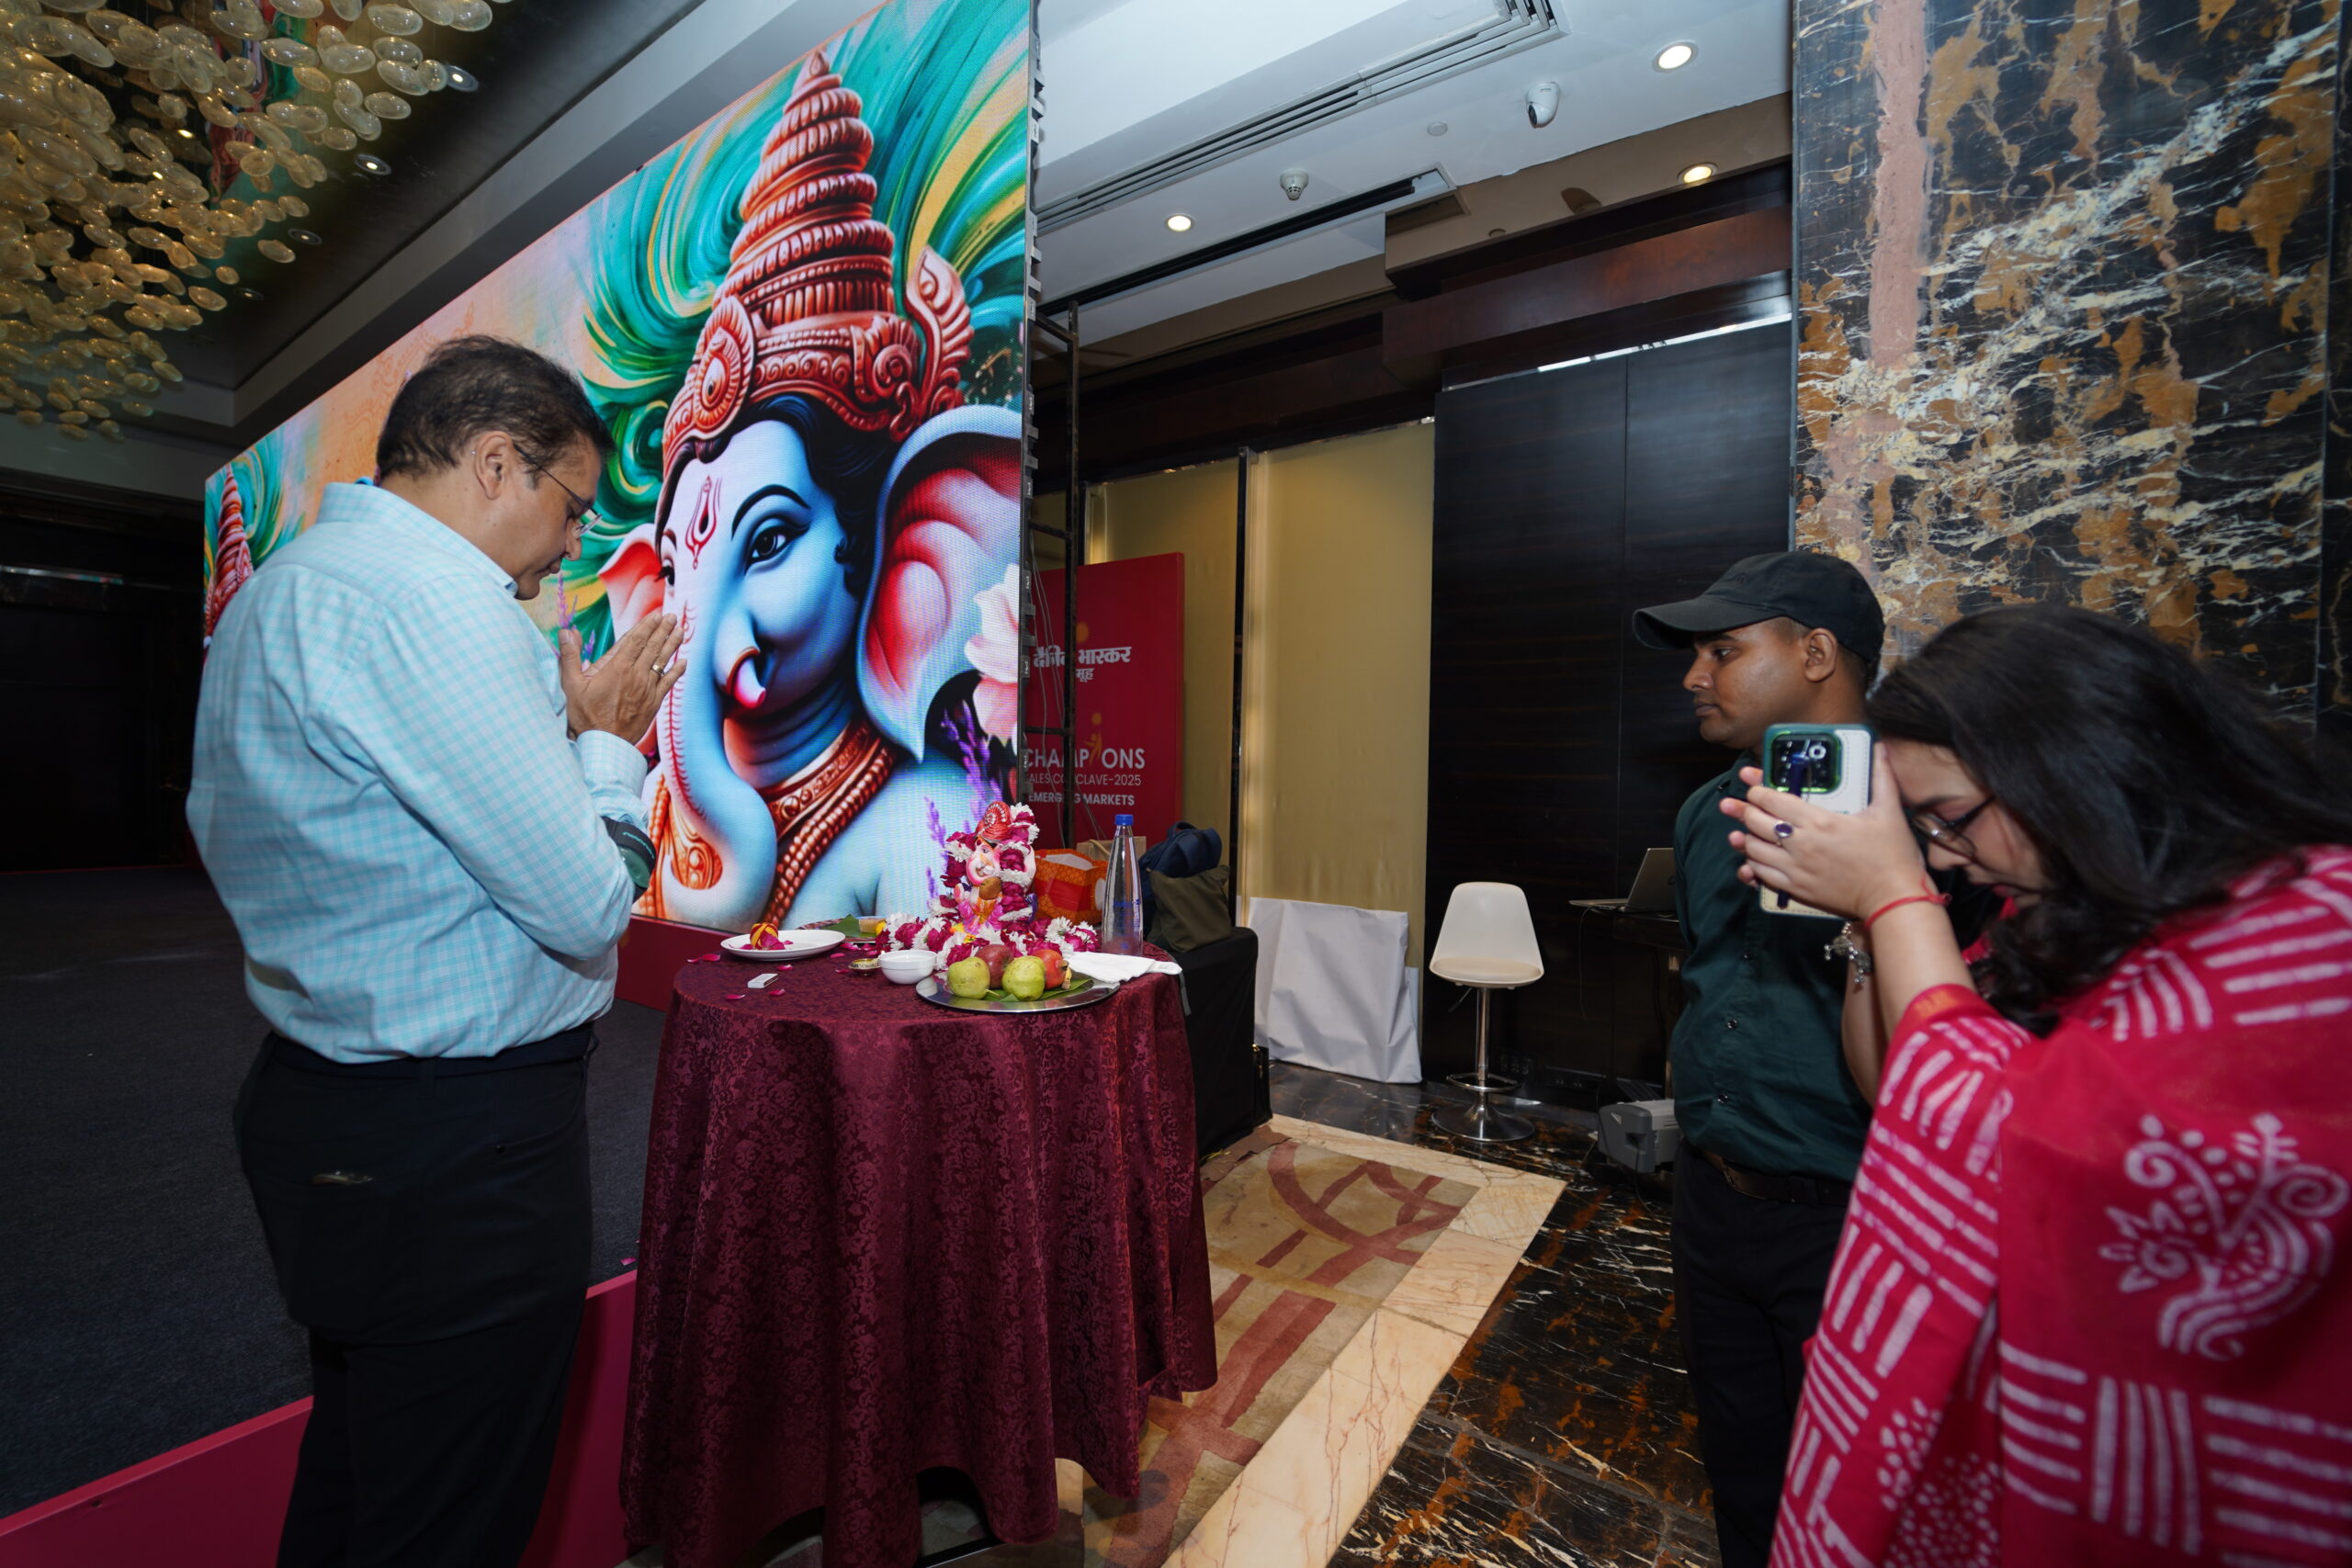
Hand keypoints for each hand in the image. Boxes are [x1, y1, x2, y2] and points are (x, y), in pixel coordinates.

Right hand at [561, 613, 684, 743]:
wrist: (603, 745)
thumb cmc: (584, 716)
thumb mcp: (571, 684)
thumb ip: (570, 656)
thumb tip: (567, 631)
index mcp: (617, 668)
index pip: (635, 640)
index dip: (647, 626)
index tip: (656, 615)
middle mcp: (636, 676)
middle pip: (652, 647)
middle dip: (663, 630)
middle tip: (672, 617)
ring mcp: (647, 690)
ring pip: (662, 662)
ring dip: (672, 645)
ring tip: (681, 631)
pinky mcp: (653, 703)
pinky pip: (668, 683)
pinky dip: (677, 671)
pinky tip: (684, 661)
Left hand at [1720, 746, 1927, 920]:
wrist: (1894, 899)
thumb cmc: (1894, 855)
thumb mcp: (1889, 811)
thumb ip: (1881, 776)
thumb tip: (1880, 746)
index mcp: (1820, 821)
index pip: (1774, 799)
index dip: (1757, 789)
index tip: (1750, 782)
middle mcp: (1801, 843)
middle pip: (1757, 822)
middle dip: (1741, 810)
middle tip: (1730, 804)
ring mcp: (1796, 868)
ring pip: (1754, 849)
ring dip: (1744, 838)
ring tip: (1738, 832)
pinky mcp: (1796, 889)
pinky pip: (1762, 876)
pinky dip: (1752, 867)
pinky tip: (1750, 861)